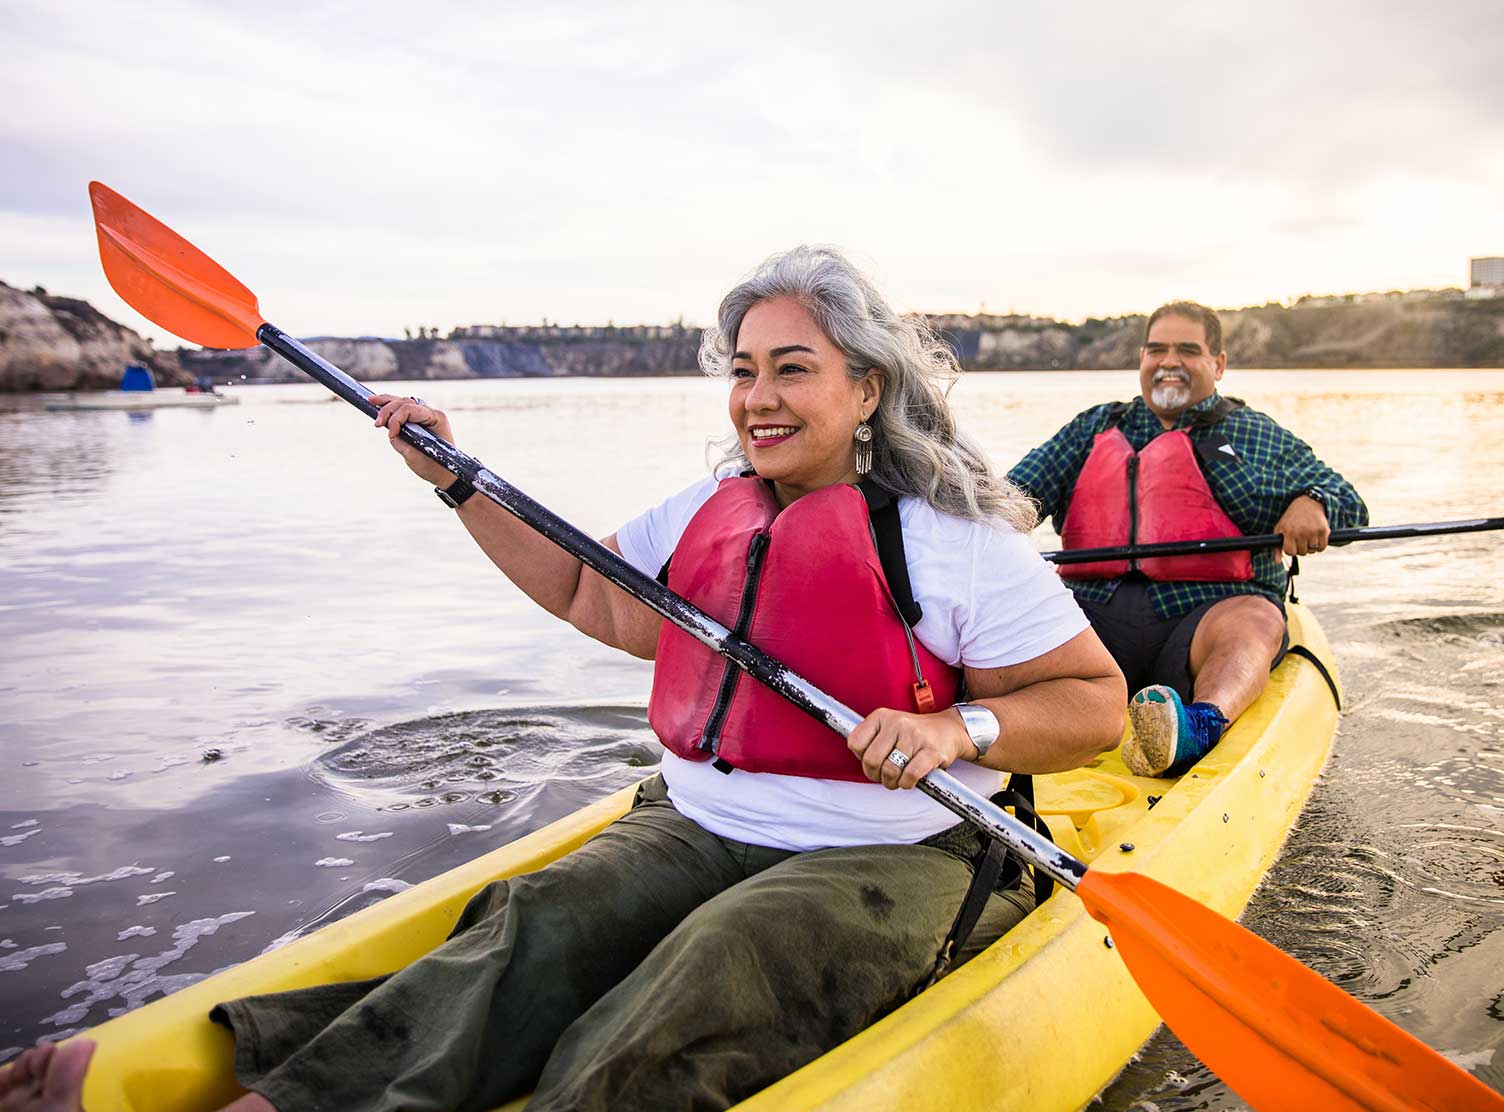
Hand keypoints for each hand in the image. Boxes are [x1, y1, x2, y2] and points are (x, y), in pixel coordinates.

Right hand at [372, 393, 456, 486]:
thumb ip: (402, 444)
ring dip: (386, 403)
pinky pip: (403, 408)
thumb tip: (391, 433)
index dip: (397, 419)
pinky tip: (377, 402)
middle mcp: (431, 413)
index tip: (391, 435)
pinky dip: (390, 406)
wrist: (447, 473)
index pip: (411, 409)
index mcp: (436, 418)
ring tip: (371, 402)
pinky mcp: (418, 420)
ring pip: (403, 401)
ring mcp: (425, 415)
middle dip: (389, 411)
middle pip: (405, 402)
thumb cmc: (435, 467)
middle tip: (377, 424)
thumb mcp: (415, 457)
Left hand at [847, 706, 976, 789]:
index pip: (855, 743)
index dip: (861, 759)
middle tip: (884, 777)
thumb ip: (871, 740)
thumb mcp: (889, 727)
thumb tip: (858, 758)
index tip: (873, 761)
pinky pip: (910, 775)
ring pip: (890, 770)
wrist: (950, 730)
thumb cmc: (915, 734)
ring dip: (892, 782)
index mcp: (881, 716)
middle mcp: (897, 722)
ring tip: (898, 779)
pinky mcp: (932, 751)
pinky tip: (909, 781)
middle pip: (871, 760)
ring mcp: (915, 736)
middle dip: (875, 775)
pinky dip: (906, 784)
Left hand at [1273, 494, 1329, 555]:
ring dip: (1311, 546)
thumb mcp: (1280, 529)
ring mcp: (1313, 531)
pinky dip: (1320, 545)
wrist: (1308, 503)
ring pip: (1313, 550)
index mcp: (1288, 532)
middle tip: (1302, 539)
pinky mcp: (1324, 530)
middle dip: (1302, 548)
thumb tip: (1278, 562)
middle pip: (1302, 553)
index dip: (1292, 550)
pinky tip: (1316, 537)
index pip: (1290, 552)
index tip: (1293, 544)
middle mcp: (1300, 532)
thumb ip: (1277, 546)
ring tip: (1309, 536)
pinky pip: (1322, 547)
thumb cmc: (1291, 518)